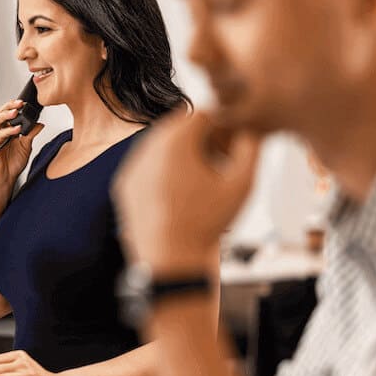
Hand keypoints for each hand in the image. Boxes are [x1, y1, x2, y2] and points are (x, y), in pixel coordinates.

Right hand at [0, 100, 43, 195]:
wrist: (5, 181)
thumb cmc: (13, 165)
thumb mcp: (26, 147)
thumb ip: (31, 134)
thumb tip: (40, 123)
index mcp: (6, 131)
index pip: (8, 113)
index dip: (15, 106)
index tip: (25, 102)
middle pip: (0, 113)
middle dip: (9, 106)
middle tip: (20, 102)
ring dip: (5, 115)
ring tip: (16, 112)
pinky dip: (7, 131)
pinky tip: (17, 129)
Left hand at [113, 111, 260, 275]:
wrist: (171, 261)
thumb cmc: (207, 224)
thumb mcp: (242, 184)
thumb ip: (251, 147)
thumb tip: (249, 128)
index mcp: (174, 143)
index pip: (202, 114)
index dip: (223, 126)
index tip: (232, 146)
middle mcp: (147, 149)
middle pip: (179, 126)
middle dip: (202, 138)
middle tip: (220, 160)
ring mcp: (132, 166)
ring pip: (160, 145)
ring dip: (183, 153)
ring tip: (202, 179)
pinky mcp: (124, 184)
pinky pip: (146, 165)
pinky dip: (163, 170)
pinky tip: (181, 192)